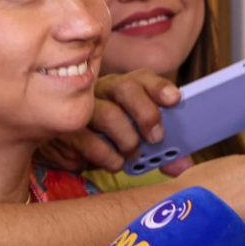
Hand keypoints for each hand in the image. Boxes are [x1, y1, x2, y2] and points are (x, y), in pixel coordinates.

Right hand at [38, 70, 190, 174]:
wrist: (64, 148)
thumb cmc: (107, 140)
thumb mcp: (135, 141)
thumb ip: (161, 151)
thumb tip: (183, 167)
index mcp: (122, 88)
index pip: (142, 78)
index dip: (160, 87)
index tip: (175, 100)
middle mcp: (100, 91)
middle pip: (125, 88)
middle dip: (146, 113)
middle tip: (156, 138)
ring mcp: (79, 107)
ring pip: (106, 114)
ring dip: (124, 140)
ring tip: (130, 155)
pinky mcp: (61, 128)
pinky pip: (84, 141)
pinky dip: (102, 157)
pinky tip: (109, 162)